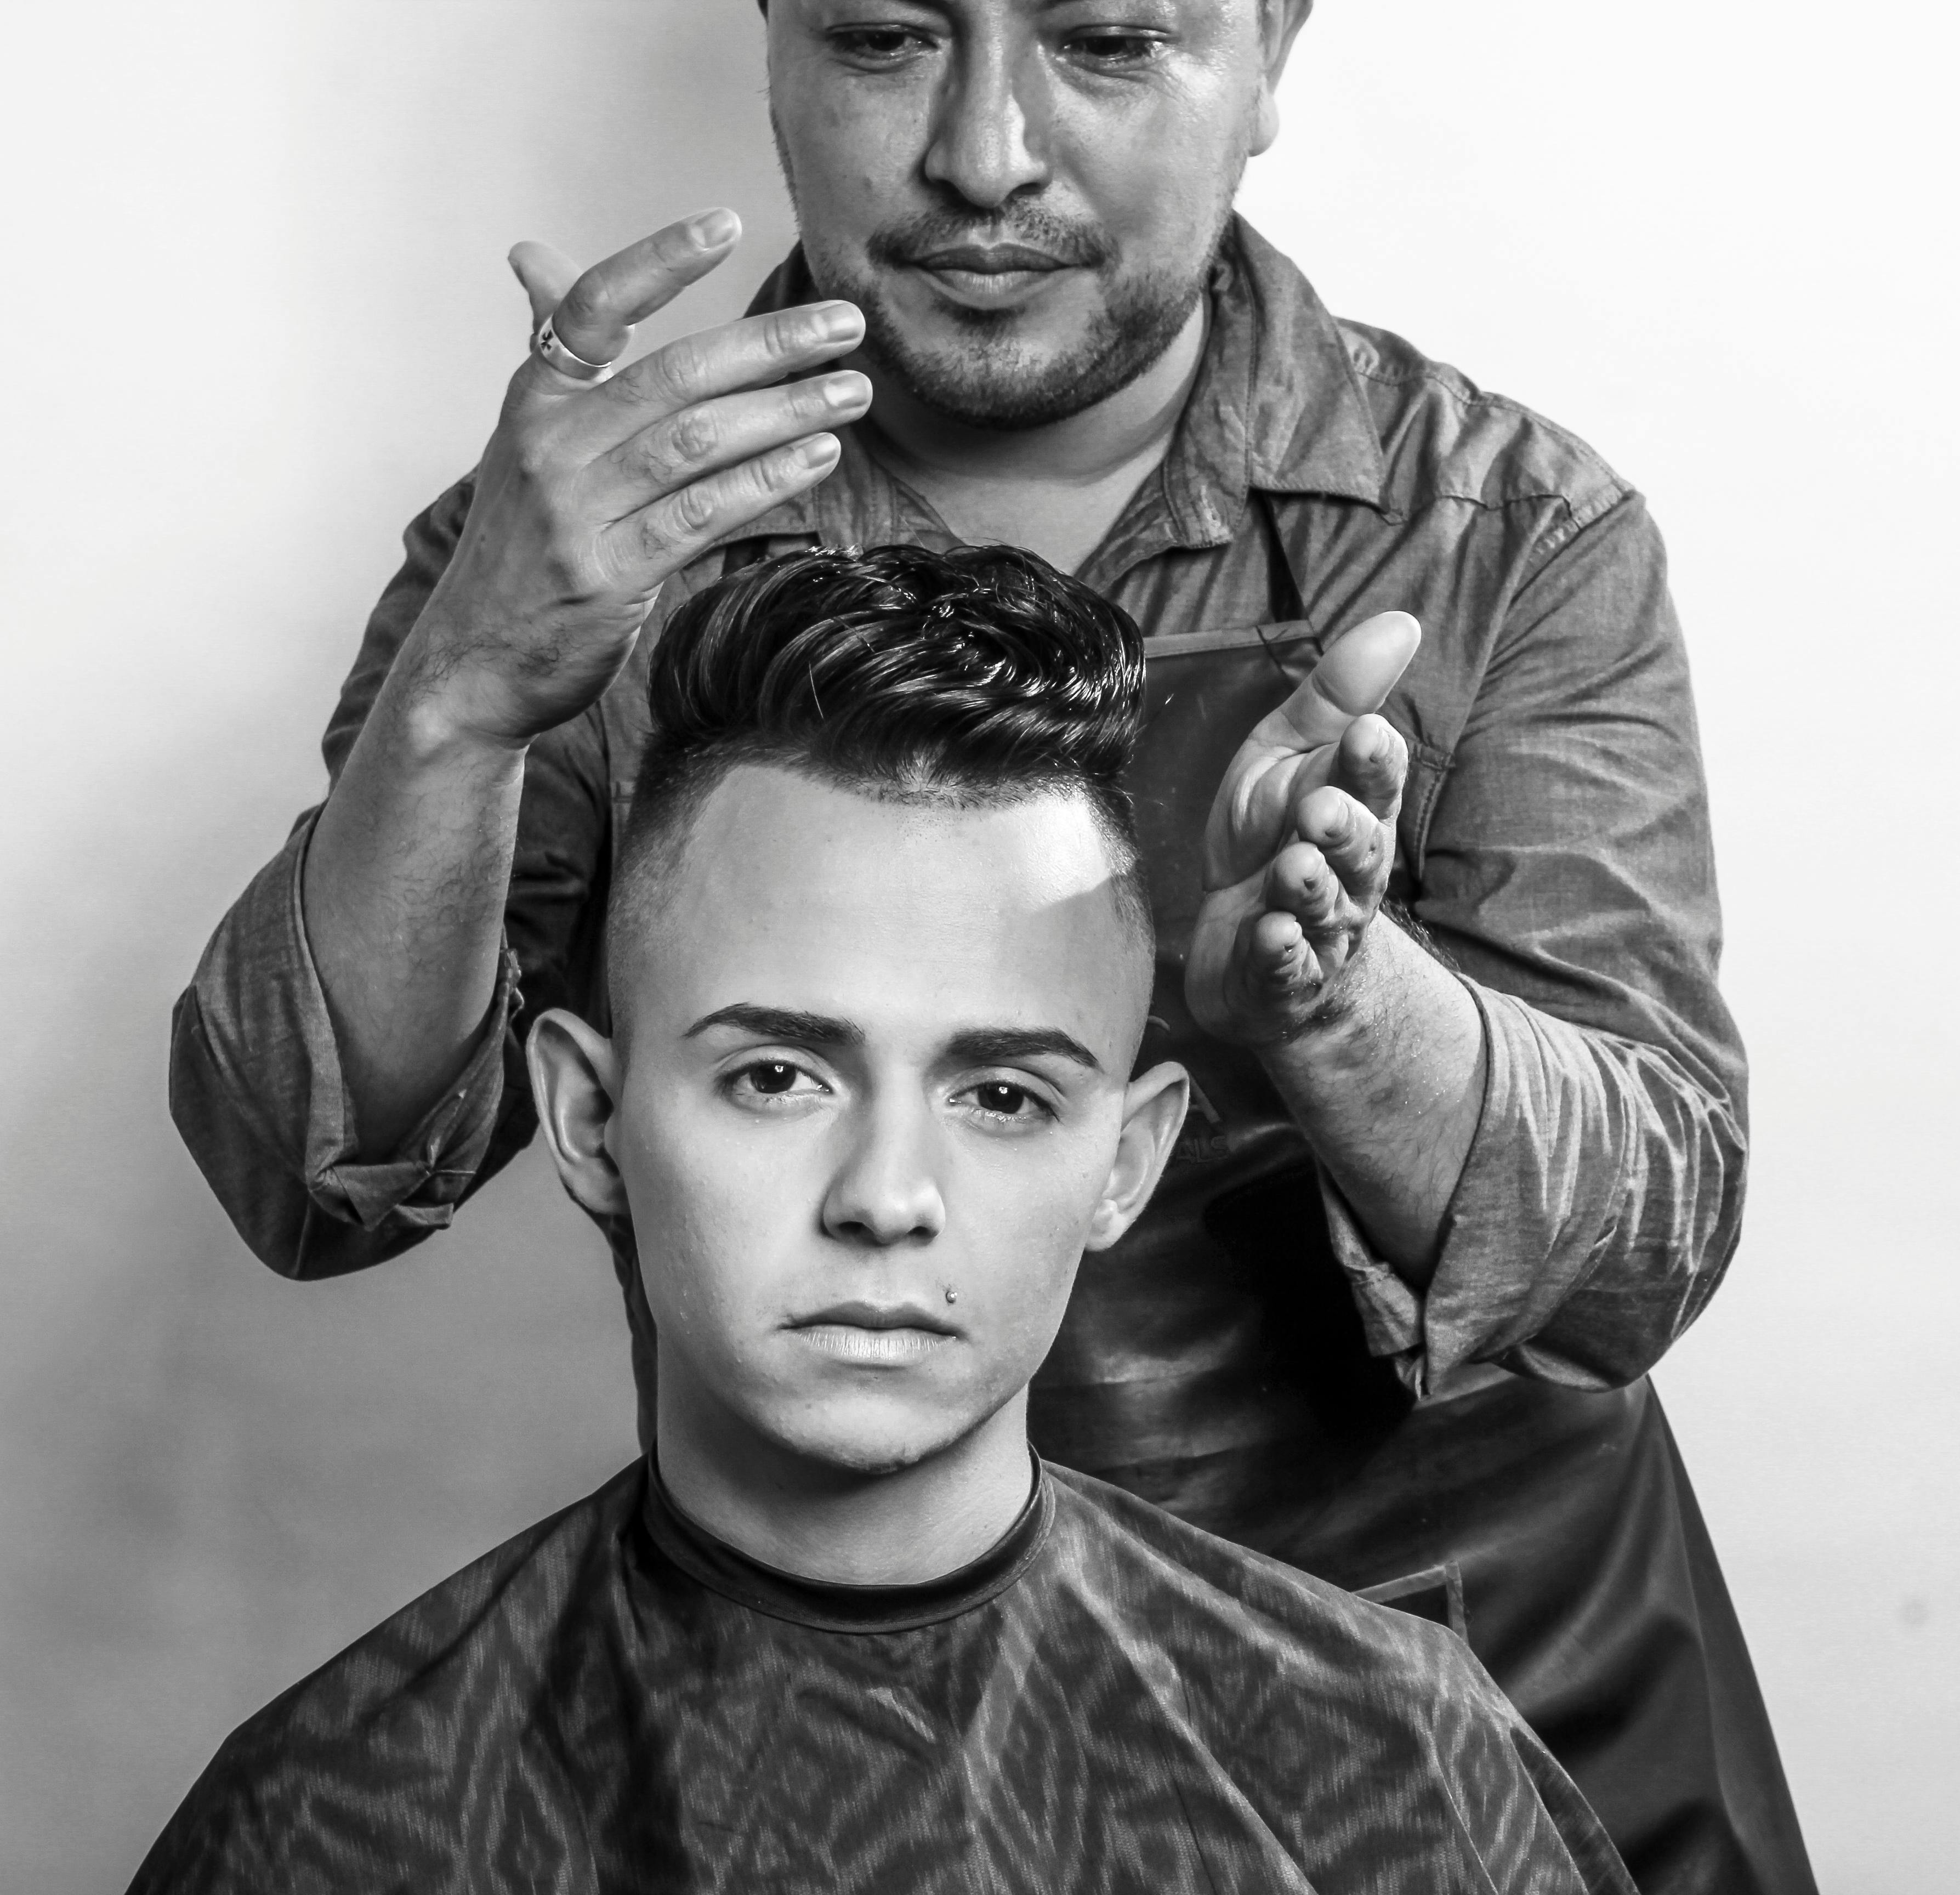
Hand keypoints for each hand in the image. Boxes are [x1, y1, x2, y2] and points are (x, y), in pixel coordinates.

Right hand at [404, 211, 871, 746]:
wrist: (471, 659)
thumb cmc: (519, 545)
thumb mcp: (523, 441)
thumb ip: (556, 357)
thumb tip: (534, 257)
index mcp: (535, 399)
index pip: (597, 308)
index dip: (658, 261)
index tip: (724, 223)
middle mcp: (550, 445)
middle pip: (676, 375)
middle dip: (771, 344)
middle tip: (847, 324)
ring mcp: (577, 511)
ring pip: (698, 442)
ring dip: (787, 411)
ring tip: (852, 392)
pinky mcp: (609, 575)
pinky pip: (702, 514)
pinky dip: (766, 480)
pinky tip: (817, 458)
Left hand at [1184, 612, 1420, 1045]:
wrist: (1254, 945)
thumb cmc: (1274, 836)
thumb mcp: (1291, 754)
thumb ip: (1336, 695)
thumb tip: (1403, 621)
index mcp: (1354, 808)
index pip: (1374, 780)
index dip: (1372, 760)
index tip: (1364, 733)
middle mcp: (1347, 872)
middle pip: (1359, 850)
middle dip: (1344, 828)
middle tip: (1321, 809)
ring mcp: (1316, 929)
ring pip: (1323, 909)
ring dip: (1310, 888)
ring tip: (1294, 868)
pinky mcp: (1279, 978)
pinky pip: (1285, 969)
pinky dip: (1279, 954)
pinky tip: (1269, 936)